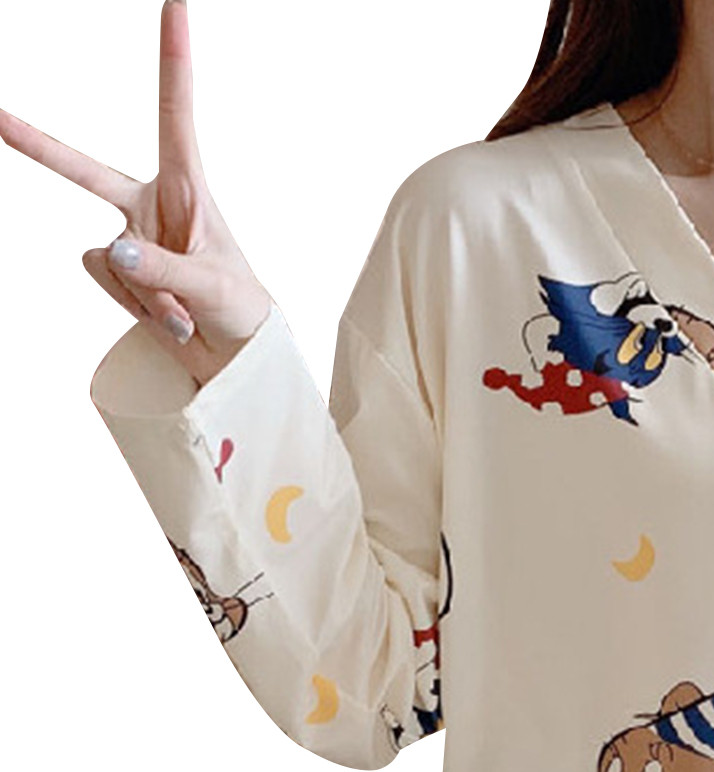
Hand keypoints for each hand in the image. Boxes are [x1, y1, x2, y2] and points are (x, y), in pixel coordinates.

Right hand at [0, 0, 274, 388]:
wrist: (239, 358)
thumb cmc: (242, 311)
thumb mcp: (212, 288)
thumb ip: (163, 270)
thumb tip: (113, 249)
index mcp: (187, 188)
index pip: (175, 113)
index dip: (172, 58)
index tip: (175, 4)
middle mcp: (151, 205)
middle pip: (81, 169)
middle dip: (35, 142)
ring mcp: (131, 238)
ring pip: (107, 256)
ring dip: (148, 293)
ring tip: (185, 311)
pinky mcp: (120, 270)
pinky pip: (106, 280)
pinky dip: (139, 307)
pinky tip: (169, 319)